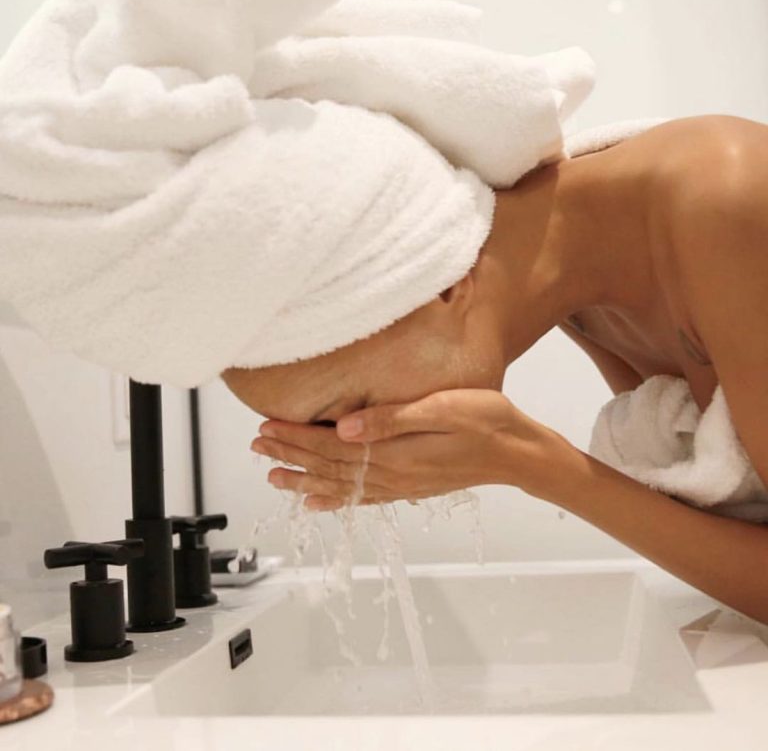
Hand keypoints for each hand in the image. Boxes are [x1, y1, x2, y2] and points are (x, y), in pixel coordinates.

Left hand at [250, 388, 570, 510]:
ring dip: (304, 479)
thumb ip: (392, 419)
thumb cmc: (485, 422)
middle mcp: (391, 474)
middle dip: (290, 455)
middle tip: (258, 446)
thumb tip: (344, 426)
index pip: (331, 446)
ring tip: (274, 477)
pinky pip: (363, 498)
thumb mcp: (442, 409)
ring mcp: (400, 484)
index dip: (296, 437)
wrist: (516, 452)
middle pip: (328, 466)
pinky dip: (336, 500)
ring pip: (340, 485)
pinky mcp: (409, 486)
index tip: (266, 427)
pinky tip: (319, 502)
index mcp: (394, 453)